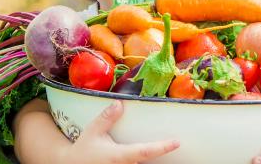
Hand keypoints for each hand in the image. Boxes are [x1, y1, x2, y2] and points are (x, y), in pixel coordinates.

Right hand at [60, 100, 179, 163]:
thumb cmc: (84, 149)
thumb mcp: (93, 131)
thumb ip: (107, 117)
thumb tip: (120, 103)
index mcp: (119, 155)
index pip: (145, 151)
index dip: (162, 147)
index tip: (176, 142)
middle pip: (149, 161)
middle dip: (161, 152)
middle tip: (176, 143)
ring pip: (143, 163)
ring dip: (154, 157)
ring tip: (166, 146)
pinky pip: (137, 163)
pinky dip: (144, 158)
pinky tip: (152, 151)